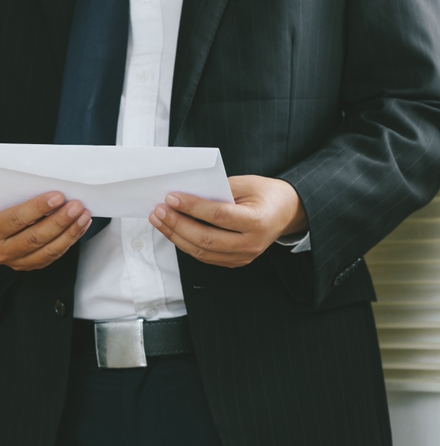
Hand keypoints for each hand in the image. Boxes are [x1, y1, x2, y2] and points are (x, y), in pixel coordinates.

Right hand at [0, 193, 91, 270]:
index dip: (38, 208)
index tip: (58, 197)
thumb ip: (18, 194)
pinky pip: (54, 255)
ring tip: (83, 216)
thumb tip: (50, 185)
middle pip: (34, 238)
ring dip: (70, 232)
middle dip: (59, 221)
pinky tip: (80, 226)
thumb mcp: (0, 197)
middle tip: (76, 206)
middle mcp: (1, 250)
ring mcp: (16, 261)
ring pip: (48, 250)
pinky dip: (70, 240)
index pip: (15, 219)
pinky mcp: (31, 265)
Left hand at [148, 175, 307, 267]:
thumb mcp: (246, 184)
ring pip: (201, 251)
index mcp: (257, 221)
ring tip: (159, 220)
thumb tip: (184, 194)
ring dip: (175, 235)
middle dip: (177, 224)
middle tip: (158, 210)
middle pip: (206, 238)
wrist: (286, 212)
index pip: (219, 216)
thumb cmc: (265, 194)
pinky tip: (172, 230)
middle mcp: (251, 243)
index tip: (171, 198)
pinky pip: (204, 256)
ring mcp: (243, 256)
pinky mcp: (234, 261)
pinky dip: (185, 243)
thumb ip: (218, 190)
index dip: (192, 207)